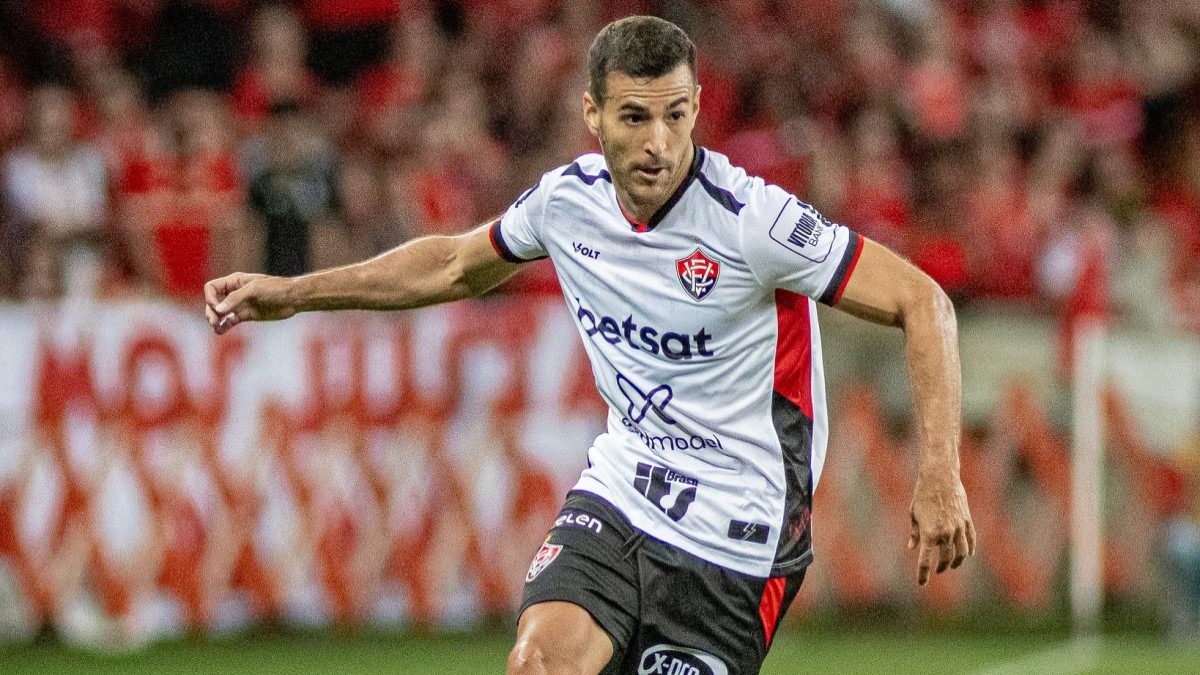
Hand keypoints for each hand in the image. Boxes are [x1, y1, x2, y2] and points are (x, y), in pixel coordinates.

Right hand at [204, 272, 295, 334]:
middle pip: (213, 302)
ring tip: (217, 328)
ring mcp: (240, 305)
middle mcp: (234, 292)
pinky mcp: (246, 315)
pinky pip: (230, 321)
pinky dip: (223, 326)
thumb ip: (236, 299)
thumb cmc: (276, 289)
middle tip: (215, 322)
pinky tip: (221, 331)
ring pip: (220, 313)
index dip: (210, 298)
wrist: (294, 299)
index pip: (211, 288)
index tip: (218, 308)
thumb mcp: (254, 290)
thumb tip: (219, 310)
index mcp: (235, 281)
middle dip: (211, 312)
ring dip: (215, 320)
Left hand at [908, 471, 975, 585]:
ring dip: (957, 561)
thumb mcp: (913, 514)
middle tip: (938, 570)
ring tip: (952, 564)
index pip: (925, 561)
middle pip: (946, 559)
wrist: (940, 477)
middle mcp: (945, 534)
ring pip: (961, 553)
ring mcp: (958, 528)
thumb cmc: (922, 495)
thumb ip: (914, 534)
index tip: (922, 584)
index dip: (922, 574)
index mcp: (929, 534)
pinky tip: (968, 554)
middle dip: (941, 567)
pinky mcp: (967, 521)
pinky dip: (970, 549)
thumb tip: (912, 548)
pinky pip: (971, 540)